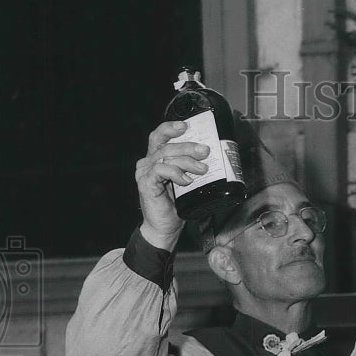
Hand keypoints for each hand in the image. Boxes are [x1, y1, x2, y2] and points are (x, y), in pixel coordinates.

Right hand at [135, 121, 210, 251]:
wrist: (165, 229)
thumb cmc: (175, 206)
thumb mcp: (186, 182)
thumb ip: (190, 168)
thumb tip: (209, 157)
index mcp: (155, 159)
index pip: (159, 136)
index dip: (171, 128)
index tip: (187, 126)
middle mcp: (147, 163)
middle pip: (166, 146)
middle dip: (188, 146)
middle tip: (205, 151)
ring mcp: (145, 173)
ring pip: (166, 157)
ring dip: (187, 161)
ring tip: (202, 169)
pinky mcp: (146, 184)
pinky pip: (161, 171)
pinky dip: (176, 173)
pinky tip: (186, 181)